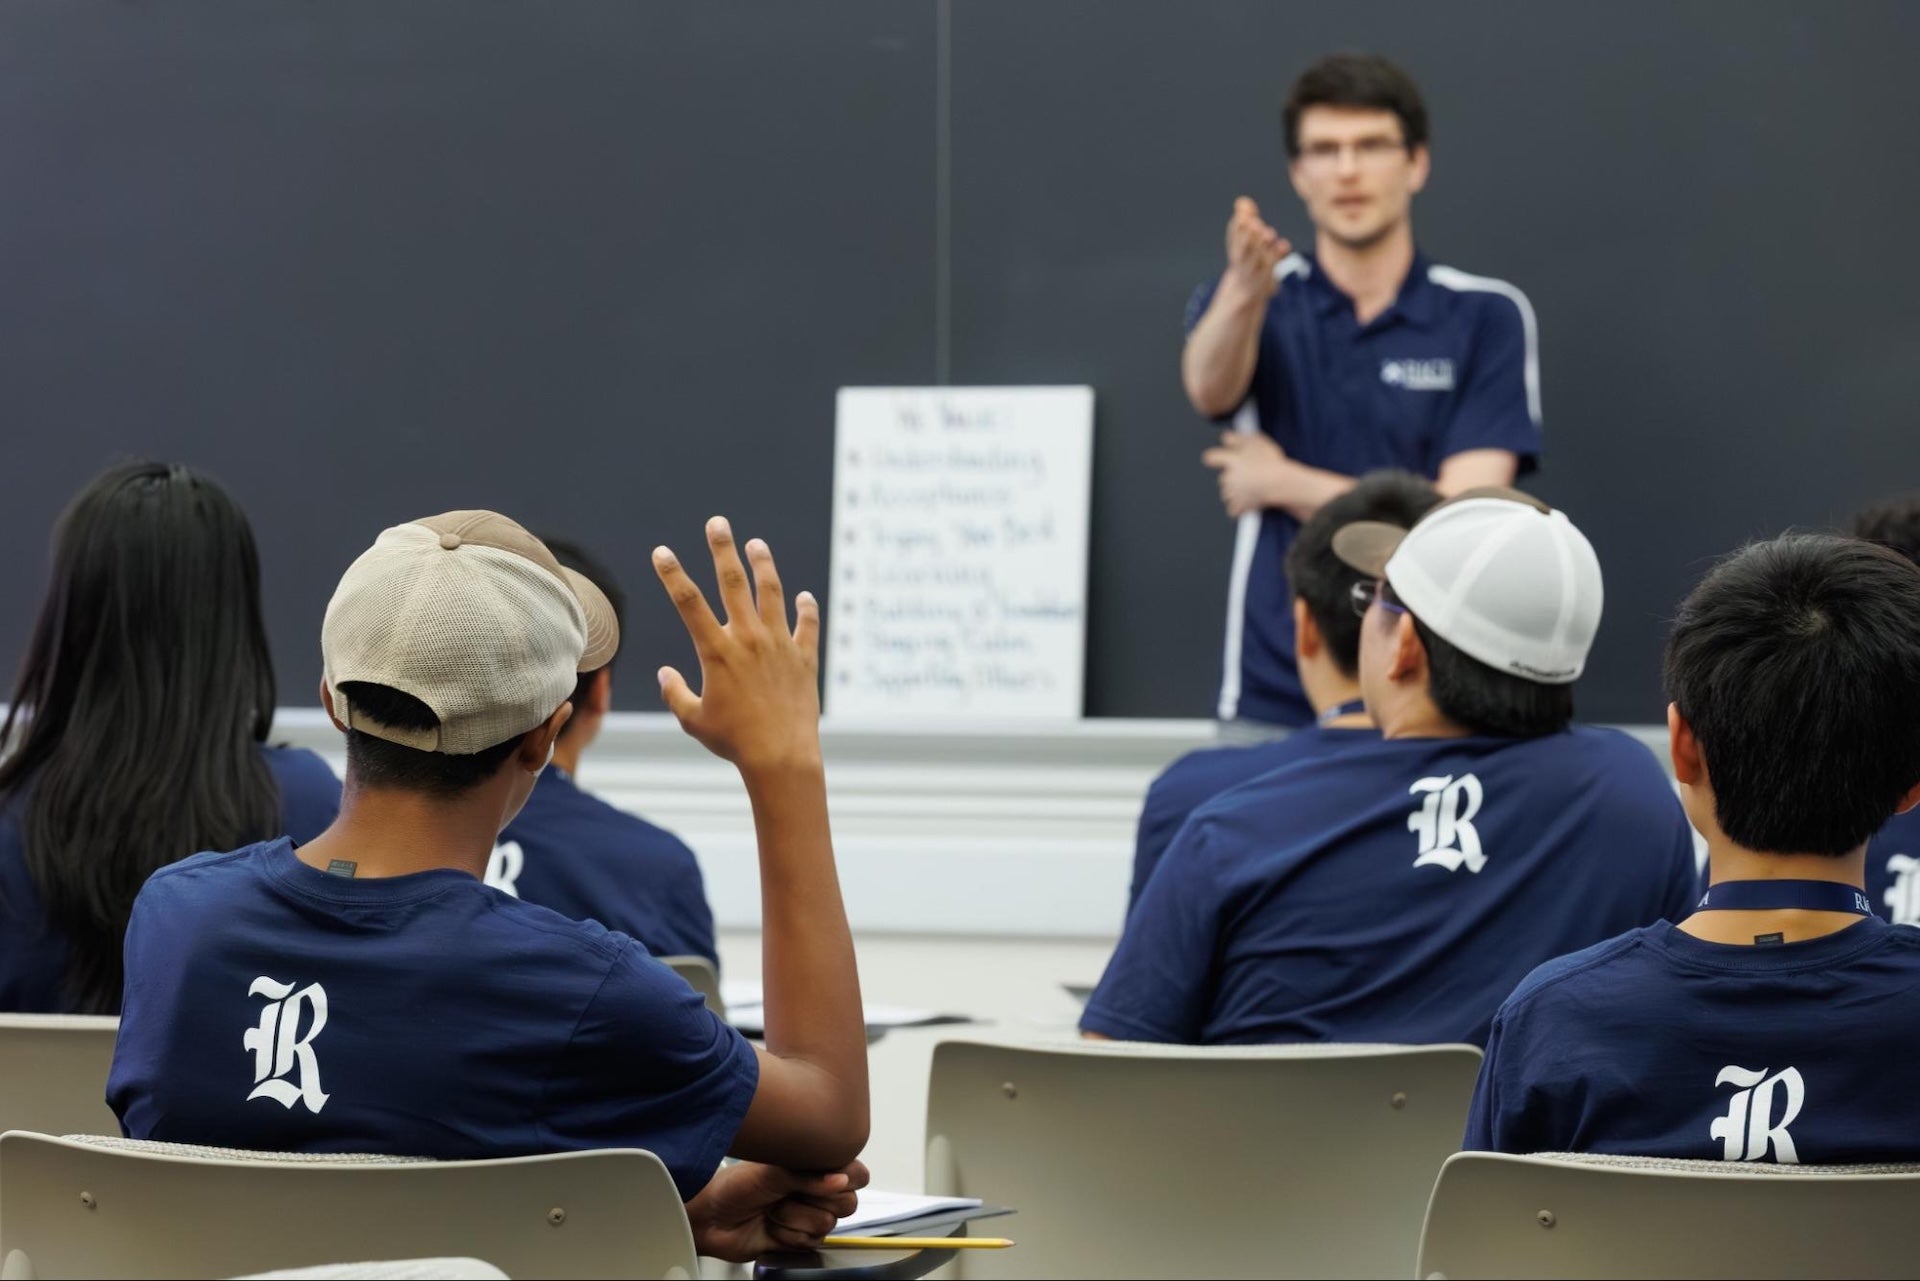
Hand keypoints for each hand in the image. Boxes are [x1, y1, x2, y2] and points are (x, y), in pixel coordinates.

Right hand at [653, 517, 822, 772]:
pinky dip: (805, 609)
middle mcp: (748, 640)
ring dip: (763, 565)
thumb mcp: (694, 720)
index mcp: (717, 652)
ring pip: (771, 593)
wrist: (781, 757)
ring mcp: (779, 645)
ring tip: (756, 544)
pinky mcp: (804, 657)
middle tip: (717, 523)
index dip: (672, 574)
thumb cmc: (734, 742)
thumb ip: (676, 694)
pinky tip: (803, 597)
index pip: (688, 602)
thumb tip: (665, 674)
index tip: (662, 552)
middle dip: (722, 549)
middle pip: (733, 583)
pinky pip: (806, 625)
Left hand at [686, 1160, 870, 1262]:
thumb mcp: (773, 1171)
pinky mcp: (799, 1240)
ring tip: (773, 1208)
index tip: (822, 1177)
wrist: (711, 1219)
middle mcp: (816, 1191)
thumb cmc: (734, 1186)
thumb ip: (810, 1174)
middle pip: (848, 1203)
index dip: (846, 1177)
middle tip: (788, 1192)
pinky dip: (786, 1235)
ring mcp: (808, 1215)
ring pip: (827, 1224)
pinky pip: (811, 1242)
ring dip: (793, 1217)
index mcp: (815, 1165)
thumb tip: (841, 1179)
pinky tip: (771, 1226)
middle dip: (814, 1199)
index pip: (855, 1173)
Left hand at [1202, 430, 1293, 516]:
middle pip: (1223, 478)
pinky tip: (1248, 504)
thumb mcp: (1256, 442)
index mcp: (1230, 460)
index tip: (1214, 460)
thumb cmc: (1270, 461)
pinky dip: (1239, 508)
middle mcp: (1227, 477)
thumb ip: (1238, 439)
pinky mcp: (1239, 506)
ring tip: (1252, 490)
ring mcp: (1232, 493)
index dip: (1213, 458)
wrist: (1278, 483)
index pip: (1211, 458)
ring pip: (1227, 494)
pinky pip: (1233, 509)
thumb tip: (1225, 437)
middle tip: (1249, 476)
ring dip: (1235, 493)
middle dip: (1233, 478)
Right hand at [1222, 196, 1290, 302]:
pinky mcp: (1268, 280)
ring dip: (1263, 246)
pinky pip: (1272, 269)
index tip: (1243, 212)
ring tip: (1269, 233)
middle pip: (1244, 249)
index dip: (1237, 226)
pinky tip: (1284, 244)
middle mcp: (1243, 262)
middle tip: (1256, 223)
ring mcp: (1255, 272)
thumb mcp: (1242, 239)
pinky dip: (1277, 257)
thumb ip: (1244, 218)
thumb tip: (1242, 201)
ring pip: (1258, 259)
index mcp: (1236, 250)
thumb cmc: (1246, 258)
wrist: (1245, 291)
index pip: (1234, 237)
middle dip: (1249, 236)